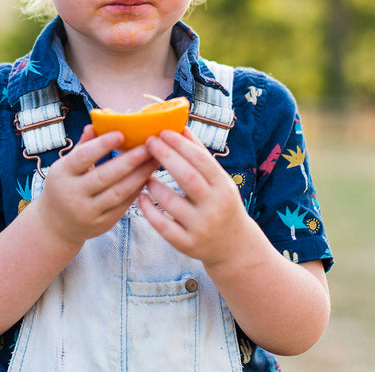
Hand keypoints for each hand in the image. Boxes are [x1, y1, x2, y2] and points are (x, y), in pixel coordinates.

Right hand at [32, 124, 158, 247]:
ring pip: (118, 192)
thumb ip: (82, 146)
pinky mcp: (101, 224)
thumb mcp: (65, 166)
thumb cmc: (63, 187)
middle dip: (130, 160)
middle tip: (150, 145)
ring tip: (156, 160)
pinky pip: (123, 206)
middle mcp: (72, 194)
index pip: (83, 157)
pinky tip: (148, 177)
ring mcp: (87, 212)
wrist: (56, 226)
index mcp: (61, 174)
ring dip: (140, 175)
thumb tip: (95, 123)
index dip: (102, 145)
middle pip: (104, 176)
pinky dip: (137, 190)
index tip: (122, 133)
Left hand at [139, 128, 252, 267]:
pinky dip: (149, 210)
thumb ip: (200, 155)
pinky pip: (163, 226)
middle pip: (188, 177)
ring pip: (171, 202)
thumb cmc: (221, 204)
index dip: (181, 144)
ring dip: (154, 185)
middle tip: (149, 142)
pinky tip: (141, 197)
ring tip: (144, 172)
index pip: (201, 160)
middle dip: (166, 157)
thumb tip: (181, 127)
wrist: (233, 246)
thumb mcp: (219, 180)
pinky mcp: (187, 244)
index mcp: (224, 186)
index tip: (163, 131)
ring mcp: (201, 227)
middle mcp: (214, 206)